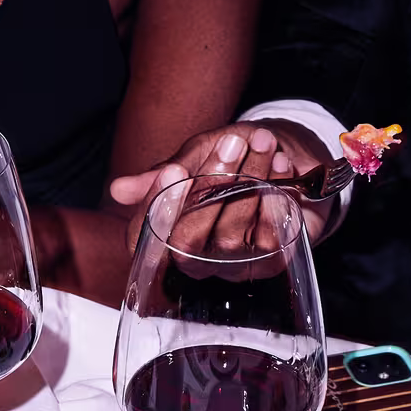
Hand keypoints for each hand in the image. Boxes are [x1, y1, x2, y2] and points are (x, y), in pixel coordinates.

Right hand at [108, 120, 336, 248]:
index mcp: (167, 234)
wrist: (292, 156)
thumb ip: (164, 174)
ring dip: (250, 181)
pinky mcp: (269, 264)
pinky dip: (276, 196)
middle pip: (186, 240)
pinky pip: (266, 238)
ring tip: (265, 143)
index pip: (143, 236)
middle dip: (210, 187)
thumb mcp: (198, 154)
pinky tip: (283, 168)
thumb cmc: (237, 157)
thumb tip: (119, 190)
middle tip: (232, 143)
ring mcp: (231, 266)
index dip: (158, 204)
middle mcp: (195, 259)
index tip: (175, 168)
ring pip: (229, 237)